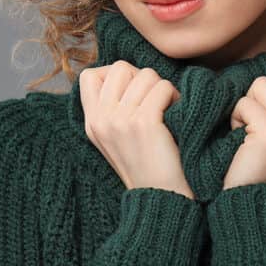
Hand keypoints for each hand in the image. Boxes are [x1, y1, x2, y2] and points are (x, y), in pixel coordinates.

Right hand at [79, 61, 195, 199]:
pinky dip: (173, 95)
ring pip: (145, 75)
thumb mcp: (115, 137)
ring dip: (162, 87)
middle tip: (153, 98)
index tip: (132, 93)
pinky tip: (175, 112)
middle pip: (119, 68)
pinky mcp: (143, 124)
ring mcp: (120, 121)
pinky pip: (161, 87)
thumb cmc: (146, 163)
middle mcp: (101, 120)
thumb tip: (127, 72)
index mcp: (92, 123)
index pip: (90, 75)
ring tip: (167, 107)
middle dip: (142, 77)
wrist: (161, 197)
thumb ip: (111, 108)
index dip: (114, 76)